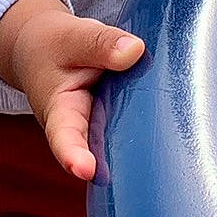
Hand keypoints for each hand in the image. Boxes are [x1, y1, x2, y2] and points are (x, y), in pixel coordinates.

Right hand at [0, 0, 143, 180]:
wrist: (42, 49)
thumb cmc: (56, 46)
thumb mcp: (73, 37)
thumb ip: (101, 44)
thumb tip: (135, 51)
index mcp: (59, 110)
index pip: (64, 135)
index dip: (74, 154)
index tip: (84, 169)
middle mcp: (80, 129)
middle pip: (95, 152)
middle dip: (107, 166)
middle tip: (116, 179)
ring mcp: (102, 129)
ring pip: (120, 143)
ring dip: (134, 150)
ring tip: (154, 164)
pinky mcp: (119, 122)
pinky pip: (134, 128)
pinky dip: (149, 130)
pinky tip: (174, 137)